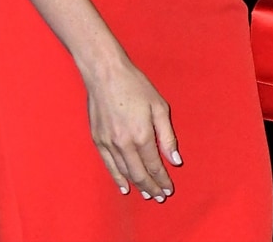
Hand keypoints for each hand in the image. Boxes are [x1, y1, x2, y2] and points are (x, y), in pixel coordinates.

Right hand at [84, 56, 180, 200]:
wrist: (105, 74)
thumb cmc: (135, 85)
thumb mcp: (158, 106)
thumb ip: (167, 135)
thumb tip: (175, 160)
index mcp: (142, 135)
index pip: (155, 166)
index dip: (163, 180)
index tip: (169, 189)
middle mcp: (125, 144)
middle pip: (140, 174)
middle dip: (152, 188)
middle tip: (160, 197)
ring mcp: (109, 144)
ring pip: (125, 172)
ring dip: (137, 186)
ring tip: (147, 195)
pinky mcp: (98, 141)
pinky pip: (109, 166)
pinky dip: (118, 179)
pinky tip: (124, 187)